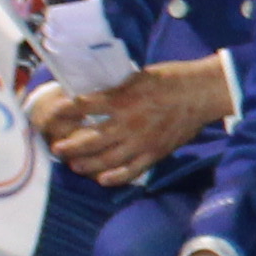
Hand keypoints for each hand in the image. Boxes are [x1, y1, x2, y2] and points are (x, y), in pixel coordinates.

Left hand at [36, 57, 224, 184]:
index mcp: (121, 100)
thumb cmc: (170, 78)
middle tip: (56, 149)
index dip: (66, 111)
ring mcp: (140, 142)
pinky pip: (131, 170)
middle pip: (90, 139)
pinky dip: (115, 177)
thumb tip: (96, 96)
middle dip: (70, 146)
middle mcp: (127, 124)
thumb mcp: (137, 76)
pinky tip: (103, 179)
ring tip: (74, 165)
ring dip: (87, 164)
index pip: (84, 107)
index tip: (54, 114)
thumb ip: (116, 90)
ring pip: (106, 159)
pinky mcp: (154, 153)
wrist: (201, 93)